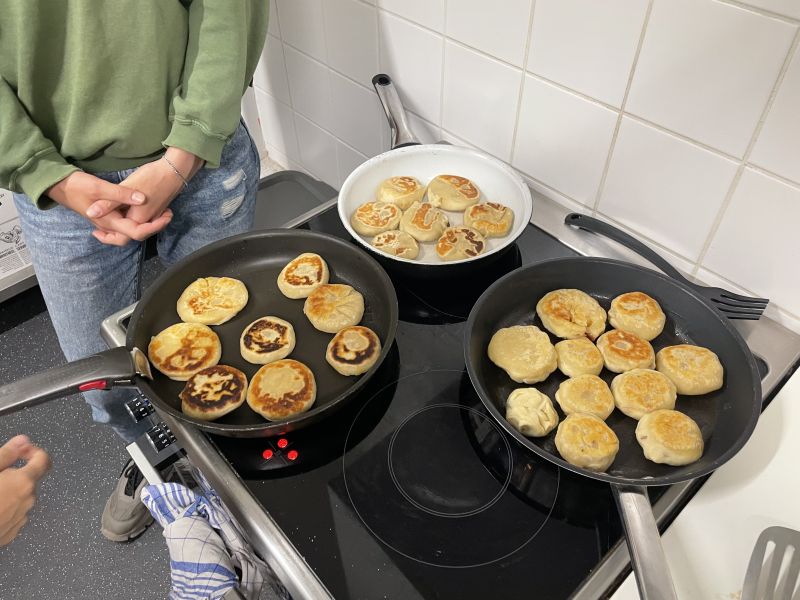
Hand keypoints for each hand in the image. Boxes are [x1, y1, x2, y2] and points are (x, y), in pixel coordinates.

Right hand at [0, 435, 50, 545]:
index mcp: (24, 482)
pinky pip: (12, 513)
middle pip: (28, 479)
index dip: (32, 451)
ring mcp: (20, 519)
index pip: (43, 460)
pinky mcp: (11, 533)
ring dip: (7, 492)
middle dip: (13, 474)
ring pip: (19, 497)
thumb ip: (6, 454)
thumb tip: (23, 440)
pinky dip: (4, 508)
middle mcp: (28, 501)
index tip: (19, 450)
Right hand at [47, 172, 172, 245]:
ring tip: (160, 213)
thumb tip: (142, 199)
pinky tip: (143, 210)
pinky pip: (123, 223)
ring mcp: (106, 221)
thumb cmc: (77, 185)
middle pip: (135, 235)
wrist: (57, 184)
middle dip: (153, 227)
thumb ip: (121, 194)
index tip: (166, 216)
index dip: (154, 226)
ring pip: (130, 230)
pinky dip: (135, 220)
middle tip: (166, 215)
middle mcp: (109, 225)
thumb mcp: (100, 187)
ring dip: (145, 224)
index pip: (137, 232)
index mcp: (110, 221)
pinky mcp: (105, 216)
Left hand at [87, 148, 202, 240]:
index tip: (95, 233)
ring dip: (122, 225)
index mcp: (138, 219)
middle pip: (128, 234)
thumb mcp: (126, 189)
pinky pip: (142, 220)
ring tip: (108, 218)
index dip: (108, 238)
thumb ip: (109, 203)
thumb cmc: (151, 178)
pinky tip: (124, 210)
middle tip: (99, 229)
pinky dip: (131, 218)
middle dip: (114, 233)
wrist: (174, 170)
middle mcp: (147, 221)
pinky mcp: (157, 209)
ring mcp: (154, 216)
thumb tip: (90, 213)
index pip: (121, 237)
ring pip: (135, 226)